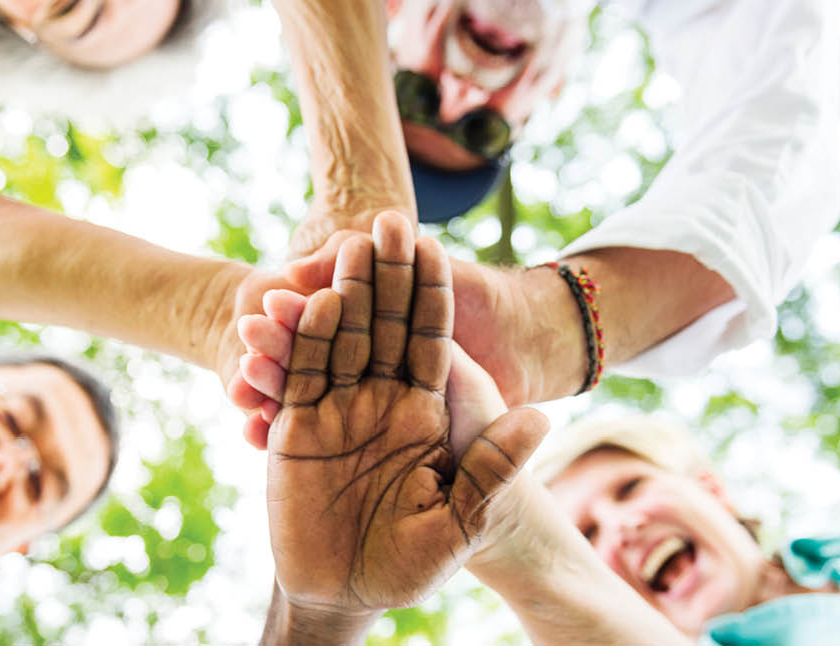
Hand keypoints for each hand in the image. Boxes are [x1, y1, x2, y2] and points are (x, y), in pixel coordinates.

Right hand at [265, 212, 548, 612]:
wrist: (348, 590)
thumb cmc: (414, 560)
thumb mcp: (462, 515)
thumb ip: (494, 465)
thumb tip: (542, 418)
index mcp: (425, 409)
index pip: (429, 337)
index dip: (429, 291)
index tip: (430, 243)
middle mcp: (382, 398)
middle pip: (384, 324)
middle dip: (385, 274)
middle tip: (384, 221)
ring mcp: (338, 407)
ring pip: (340, 338)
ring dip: (342, 294)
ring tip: (342, 247)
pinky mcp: (297, 425)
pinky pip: (300, 375)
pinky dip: (302, 342)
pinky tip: (307, 305)